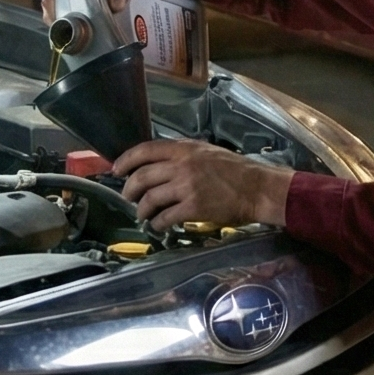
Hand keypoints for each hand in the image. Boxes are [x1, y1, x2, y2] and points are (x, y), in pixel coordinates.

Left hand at [116, 138, 291, 231]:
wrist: (257, 188)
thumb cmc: (235, 170)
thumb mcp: (206, 152)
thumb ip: (183, 155)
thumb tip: (159, 164)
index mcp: (185, 149)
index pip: (144, 150)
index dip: (126, 160)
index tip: (116, 170)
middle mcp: (182, 165)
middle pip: (142, 177)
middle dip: (129, 190)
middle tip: (128, 198)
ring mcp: (187, 187)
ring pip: (150, 199)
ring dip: (142, 210)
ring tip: (143, 215)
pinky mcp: (193, 208)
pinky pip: (165, 217)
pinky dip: (157, 223)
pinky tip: (158, 226)